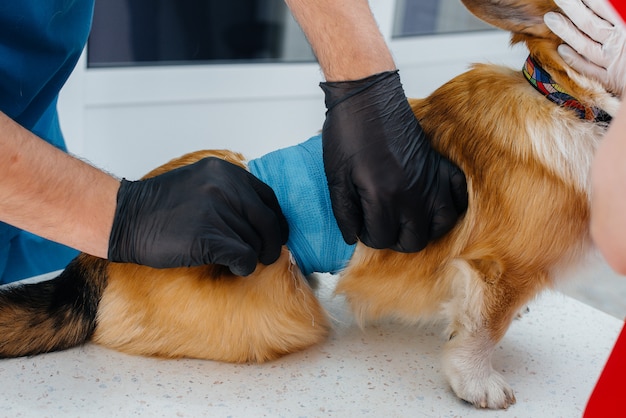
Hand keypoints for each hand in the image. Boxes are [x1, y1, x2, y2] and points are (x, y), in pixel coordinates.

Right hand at [108, 157, 288, 274]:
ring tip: (238, 260)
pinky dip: (244, 267)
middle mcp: (224, 187)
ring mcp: (216, 211)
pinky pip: (244, 257)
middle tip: (267, 256)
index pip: (268, 198)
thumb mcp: (200, 182)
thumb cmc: (162, 206)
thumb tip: (263, 218)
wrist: (126, 219)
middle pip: (267, 221)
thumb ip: (230, 192)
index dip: (275, 220)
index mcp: (225, 171)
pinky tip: (234, 268)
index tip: (274, 234)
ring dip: (251, 256)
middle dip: (270, 243)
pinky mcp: (208, 237)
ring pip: (255, 242)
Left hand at [320, 71, 467, 251]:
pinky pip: (459, 195)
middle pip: (415, 240)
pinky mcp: (440, 165)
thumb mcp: (335, 177)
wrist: (367, 96)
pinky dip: (451, 204)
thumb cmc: (347, 131)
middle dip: (396, 239)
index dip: (369, 236)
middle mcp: (412, 193)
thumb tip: (353, 237)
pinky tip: (434, 203)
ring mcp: (430, 179)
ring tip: (408, 220)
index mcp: (382, 196)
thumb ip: (344, 213)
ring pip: (442, 224)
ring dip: (425, 228)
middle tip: (382, 225)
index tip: (362, 224)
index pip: (382, 239)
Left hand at [544, 0, 625, 95]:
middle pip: (590, 25)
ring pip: (585, 45)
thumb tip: (612, 5)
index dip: (590, 1)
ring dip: (566, 32)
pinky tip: (561, 49)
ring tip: (550, 19)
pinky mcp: (609, 79)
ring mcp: (612, 62)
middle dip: (573, 10)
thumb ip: (619, 14)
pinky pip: (588, 69)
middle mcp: (618, 45)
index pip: (605, 10)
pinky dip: (575, 59)